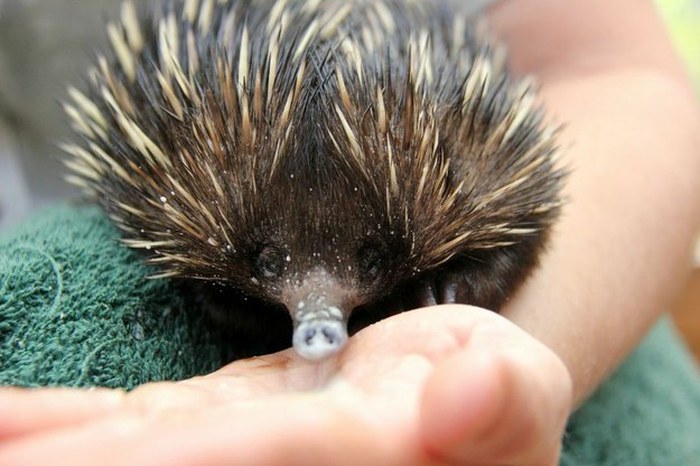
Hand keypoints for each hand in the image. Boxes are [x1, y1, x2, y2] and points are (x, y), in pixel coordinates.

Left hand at [0, 305, 570, 465]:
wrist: (453, 389)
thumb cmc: (495, 398)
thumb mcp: (520, 390)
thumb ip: (500, 401)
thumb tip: (473, 388)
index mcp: (367, 459)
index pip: (269, 454)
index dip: (194, 456)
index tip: (85, 457)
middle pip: (178, 463)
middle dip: (80, 465)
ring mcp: (245, 448)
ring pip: (139, 448)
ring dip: (53, 446)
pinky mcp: (222, 421)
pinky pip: (138, 421)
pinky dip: (69, 421)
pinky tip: (9, 417)